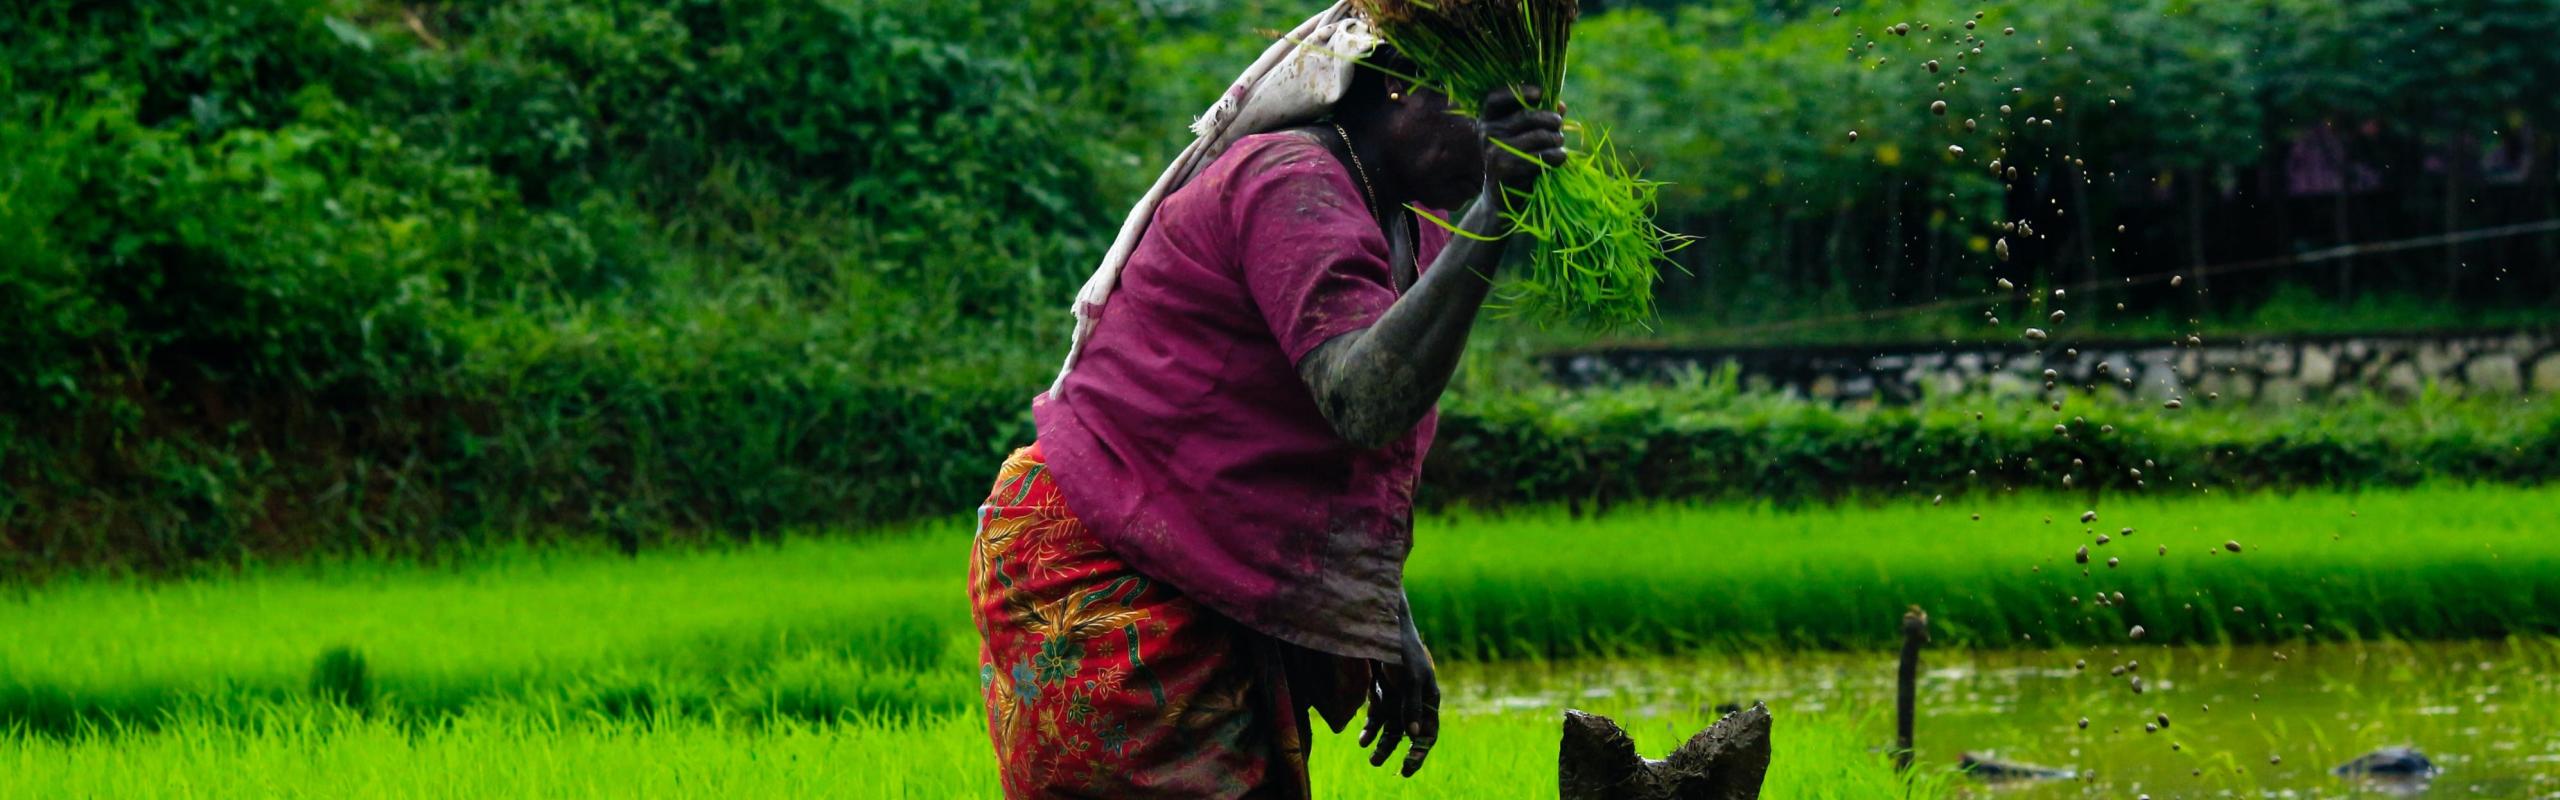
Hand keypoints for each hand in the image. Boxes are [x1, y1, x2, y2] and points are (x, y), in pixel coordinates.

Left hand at [1359, 624, 1439, 776]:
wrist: (1380, 628)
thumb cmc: (1402, 650)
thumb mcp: (1411, 678)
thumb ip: (1413, 705)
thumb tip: (1415, 734)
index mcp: (1429, 699)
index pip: (1429, 732)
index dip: (1420, 751)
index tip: (1408, 766)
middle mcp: (1413, 703)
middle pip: (1409, 735)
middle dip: (1401, 753)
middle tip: (1393, 769)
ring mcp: (1396, 700)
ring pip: (1390, 731)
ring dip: (1382, 746)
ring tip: (1372, 759)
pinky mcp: (1379, 696)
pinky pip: (1375, 720)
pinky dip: (1369, 731)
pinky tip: (1361, 740)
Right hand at [1481, 85, 1567, 198]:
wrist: (1503, 199)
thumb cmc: (1517, 161)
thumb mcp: (1524, 136)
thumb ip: (1539, 118)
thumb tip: (1561, 106)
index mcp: (1488, 120)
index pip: (1495, 98)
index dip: (1517, 92)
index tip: (1540, 93)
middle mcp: (1487, 133)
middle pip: (1526, 116)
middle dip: (1551, 120)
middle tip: (1560, 126)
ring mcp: (1494, 151)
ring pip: (1538, 136)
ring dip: (1556, 139)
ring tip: (1560, 144)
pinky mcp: (1506, 168)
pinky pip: (1542, 155)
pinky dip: (1557, 156)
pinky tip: (1560, 158)